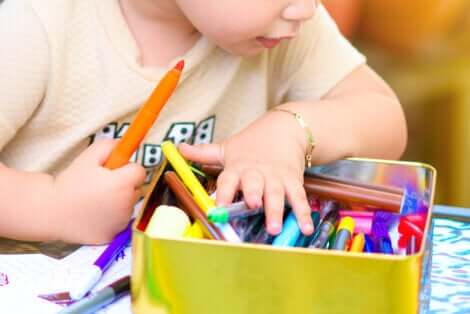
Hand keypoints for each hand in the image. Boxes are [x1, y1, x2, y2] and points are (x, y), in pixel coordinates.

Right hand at [50, 139, 145, 243]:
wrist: (50, 210)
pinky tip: (93, 215)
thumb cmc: (70, 182)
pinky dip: (111, 218)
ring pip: (128, 207)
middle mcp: (126, 204)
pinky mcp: (112, 236)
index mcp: (122, 184)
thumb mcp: (89, 157)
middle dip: (124, 185)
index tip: (114, 171)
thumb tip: (126, 146)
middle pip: (136, 190)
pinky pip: (119, 222)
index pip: (140, 172)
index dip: (127, 169)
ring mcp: (120, 223)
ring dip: (119, 202)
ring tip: (95, 200)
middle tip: (101, 186)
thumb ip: (111, 147)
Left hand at [179, 110, 313, 235]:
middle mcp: (257, 174)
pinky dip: (303, 213)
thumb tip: (178, 148)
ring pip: (276, 194)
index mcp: (237, 168)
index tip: (218, 206)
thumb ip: (203, 152)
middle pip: (254, 185)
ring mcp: (276, 178)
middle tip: (252, 205)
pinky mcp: (293, 181)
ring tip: (275, 227)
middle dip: (254, 195)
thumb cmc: (251, 144)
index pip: (228, 180)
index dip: (223, 192)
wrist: (285, 129)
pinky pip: (298, 198)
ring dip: (276, 210)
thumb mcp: (226, 147)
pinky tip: (305, 227)